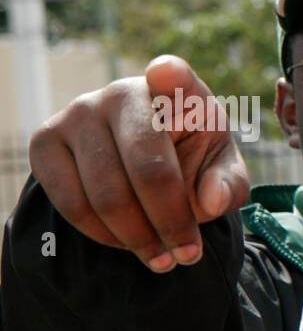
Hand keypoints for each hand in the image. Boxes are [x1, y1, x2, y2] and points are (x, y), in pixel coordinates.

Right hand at [28, 56, 250, 271]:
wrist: (141, 164)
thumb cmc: (190, 161)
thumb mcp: (221, 171)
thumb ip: (229, 185)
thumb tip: (212, 200)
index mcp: (177, 91)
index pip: (175, 76)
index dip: (170, 75)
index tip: (166, 73)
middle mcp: (123, 93)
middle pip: (148, 168)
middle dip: (171, 222)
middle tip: (187, 256)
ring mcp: (78, 113)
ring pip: (107, 194)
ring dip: (138, 238)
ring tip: (162, 258)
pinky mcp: (45, 141)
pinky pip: (70, 202)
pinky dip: (103, 234)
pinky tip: (127, 242)